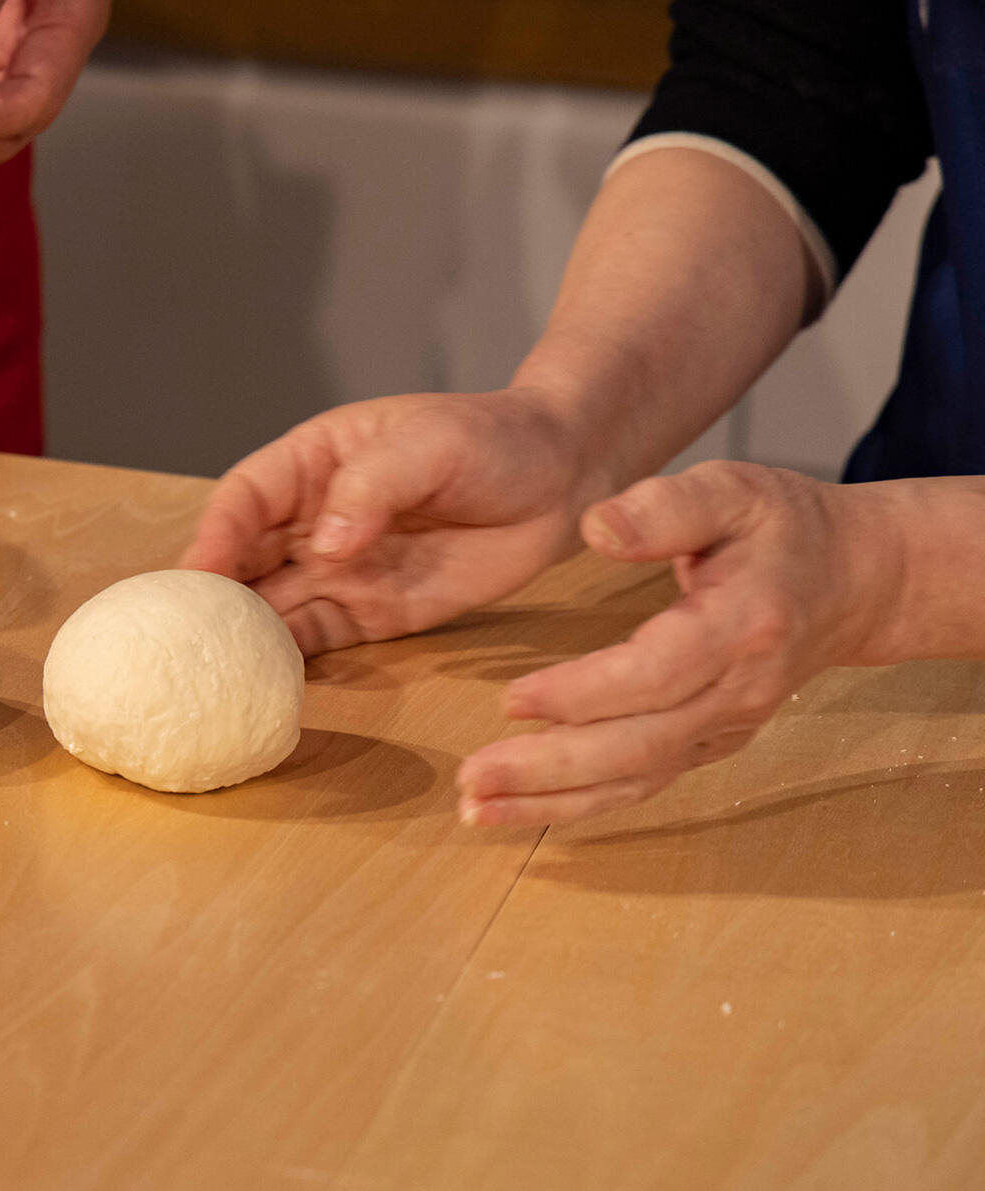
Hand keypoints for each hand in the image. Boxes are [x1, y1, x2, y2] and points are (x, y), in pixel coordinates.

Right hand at [180, 389, 611, 654]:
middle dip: (210, 598)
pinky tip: (262, 687)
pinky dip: (288, 664)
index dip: (216, 535)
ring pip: (272, 607)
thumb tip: (325, 545)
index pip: (245, 498)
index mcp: (312, 463)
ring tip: (210, 674)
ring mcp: (339, 570)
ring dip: (241, 639)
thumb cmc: (493, 439)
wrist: (562, 480)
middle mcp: (312, 519)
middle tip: (179, 640)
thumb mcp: (430, 445)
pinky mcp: (372, 614)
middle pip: (243, 559)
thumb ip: (373, 487)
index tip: (199, 574)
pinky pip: (318, 641)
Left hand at [456, 461, 897, 826]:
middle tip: (473, 778)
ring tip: (479, 809)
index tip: (512, 699)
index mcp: (742, 626)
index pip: (656, 674)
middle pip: (639, 746)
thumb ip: (665, 507)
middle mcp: (737, 692)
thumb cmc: (781, 528)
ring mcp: (725, 727)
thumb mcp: (732, 490)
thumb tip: (598, 529)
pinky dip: (579, 804)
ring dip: (555, 802)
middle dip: (551, 769)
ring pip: (636, 779)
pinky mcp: (707, 745)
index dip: (583, 693)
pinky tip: (519, 809)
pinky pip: (641, 783)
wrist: (851, 581)